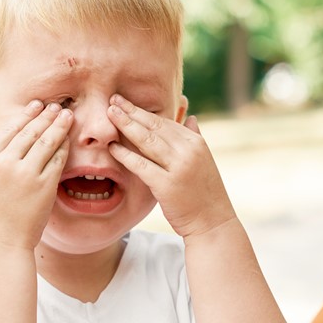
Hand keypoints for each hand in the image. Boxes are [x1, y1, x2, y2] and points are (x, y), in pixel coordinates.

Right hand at [0, 100, 71, 248]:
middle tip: (56, 106)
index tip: (36, 106)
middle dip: (45, 115)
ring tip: (67, 115)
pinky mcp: (44, 186)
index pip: (9, 130)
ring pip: (46, 141)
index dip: (25, 115)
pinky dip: (64, 147)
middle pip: (30, 131)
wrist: (0, 243)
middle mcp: (5, 163)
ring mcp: (26, 174)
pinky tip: (69, 139)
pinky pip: (58, 160)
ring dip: (58, 125)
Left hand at [106, 94, 235, 238]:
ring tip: (109, 114)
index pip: (165, 121)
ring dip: (126, 125)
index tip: (126, 102)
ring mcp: (178, 167)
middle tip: (112, 100)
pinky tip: (112, 147)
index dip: (143, 111)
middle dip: (131, 112)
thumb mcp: (204, 161)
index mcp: (196, 143)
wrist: (213, 222)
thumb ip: (195, 138)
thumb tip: (191, 118)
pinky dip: (125, 155)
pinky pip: (141, 165)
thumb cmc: (205, 193)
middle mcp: (188, 151)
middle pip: (154, 126)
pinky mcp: (167, 185)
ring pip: (147, 141)